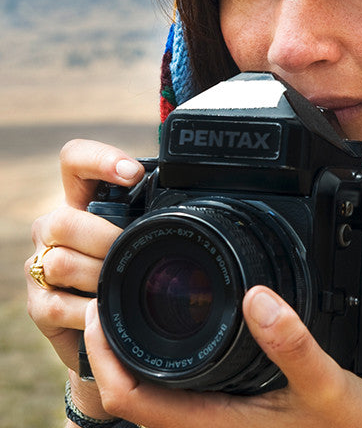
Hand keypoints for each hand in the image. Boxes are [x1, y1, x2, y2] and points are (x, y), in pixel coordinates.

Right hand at [25, 139, 145, 416]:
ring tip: (122, 284)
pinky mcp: (39, 304)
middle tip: (133, 251)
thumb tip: (199, 198)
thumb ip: (158, 212)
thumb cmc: (139, 266)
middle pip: (63, 220)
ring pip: (59, 262)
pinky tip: (105, 311)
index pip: (76, 159)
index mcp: (84, 198)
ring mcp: (42, 264)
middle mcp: (55, 226)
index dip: (100, 159)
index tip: (134, 174)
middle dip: (104, 238)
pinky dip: (88, 312)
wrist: (116, 325)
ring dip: (97, 276)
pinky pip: (57, 305)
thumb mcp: (149, 232)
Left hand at [84, 285, 361, 427]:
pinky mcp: (225, 416)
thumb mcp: (326, 384)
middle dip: (109, 347)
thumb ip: (293, 344)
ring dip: (132, 353)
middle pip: (128, 395)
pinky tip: (180, 333)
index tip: (103, 308)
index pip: (129, 397)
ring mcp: (213, 423)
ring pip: (150, 394)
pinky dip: (161, 360)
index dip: (104, 354)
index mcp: (212, 422)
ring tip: (134, 306)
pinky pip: (175, 391)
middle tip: (112, 295)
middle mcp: (203, 427)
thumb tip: (257, 297)